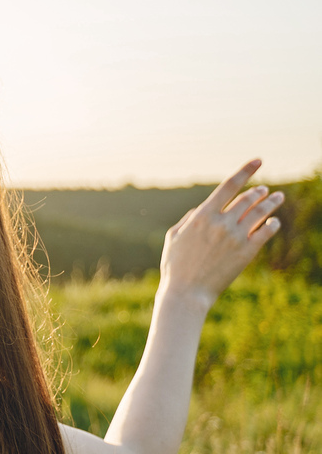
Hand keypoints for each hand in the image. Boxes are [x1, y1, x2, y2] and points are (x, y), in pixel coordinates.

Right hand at [159, 159, 283, 310]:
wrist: (187, 292)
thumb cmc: (175, 266)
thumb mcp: (173, 237)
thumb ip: (188, 219)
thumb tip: (201, 208)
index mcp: (202, 216)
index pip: (229, 186)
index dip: (246, 171)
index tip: (258, 161)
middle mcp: (221, 223)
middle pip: (248, 198)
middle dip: (259, 191)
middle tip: (265, 189)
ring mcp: (235, 237)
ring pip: (260, 212)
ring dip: (271, 202)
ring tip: (278, 197)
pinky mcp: (247, 251)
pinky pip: (266, 231)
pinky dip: (272, 223)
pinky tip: (274, 221)